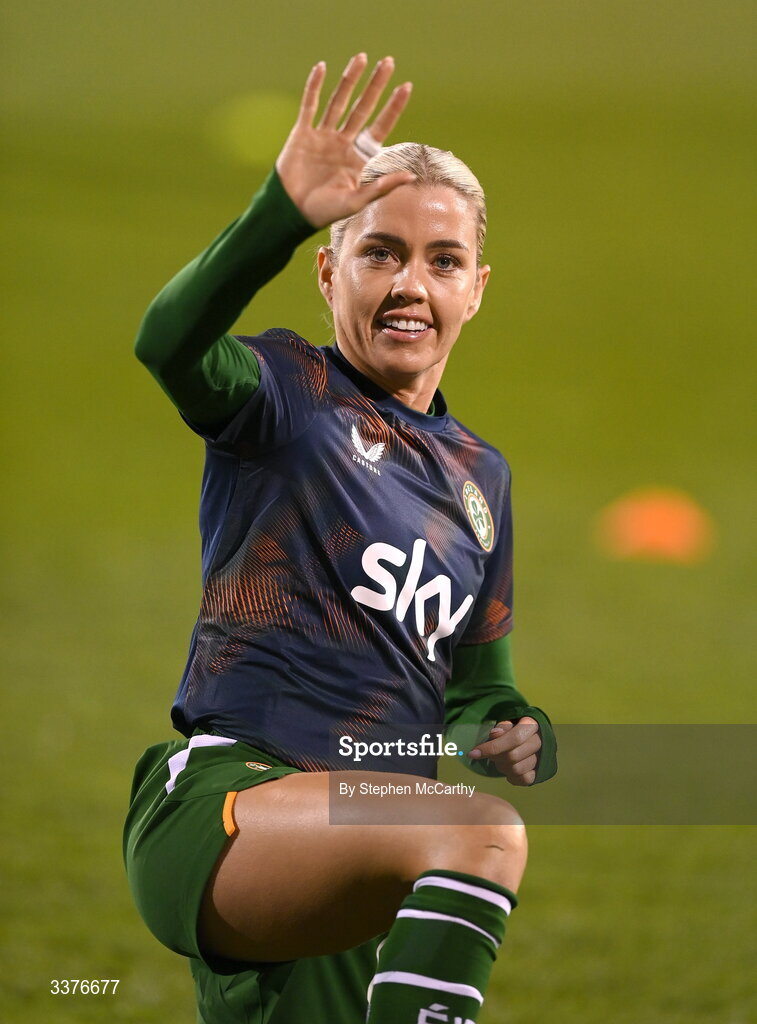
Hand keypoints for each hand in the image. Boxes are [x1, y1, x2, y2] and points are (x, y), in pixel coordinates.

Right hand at [275, 53, 413, 228]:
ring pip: (339, 101)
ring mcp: (322, 136)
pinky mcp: (302, 133)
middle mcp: (343, 143)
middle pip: (363, 108)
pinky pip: (309, 105)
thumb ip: (382, 186)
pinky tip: (322, 67)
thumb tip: (411, 175)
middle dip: (375, 85)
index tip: (406, 87)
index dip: (393, 107)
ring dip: (349, 79)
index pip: (380, 127)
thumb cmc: (324, 212)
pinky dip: (314, 86)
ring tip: (361, 57)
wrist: (291, 212)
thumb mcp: (357, 201)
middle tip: (388, 62)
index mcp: (358, 158)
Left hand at [468, 717, 541, 786]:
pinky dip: (512, 777)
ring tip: (500, 761)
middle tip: (491, 756)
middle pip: (514, 756)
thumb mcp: (507, 722)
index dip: (492, 747)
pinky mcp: (541, 771)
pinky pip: (525, 780)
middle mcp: (540, 741)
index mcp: (532, 724)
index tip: (472, 753)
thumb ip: (502, 727)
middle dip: (496, 758)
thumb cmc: (515, 727)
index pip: (514, 738)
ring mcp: (542, 757)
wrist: (531, 735)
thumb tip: (495, 734)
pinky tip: (507, 771)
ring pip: (517, 769)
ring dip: (503, 768)